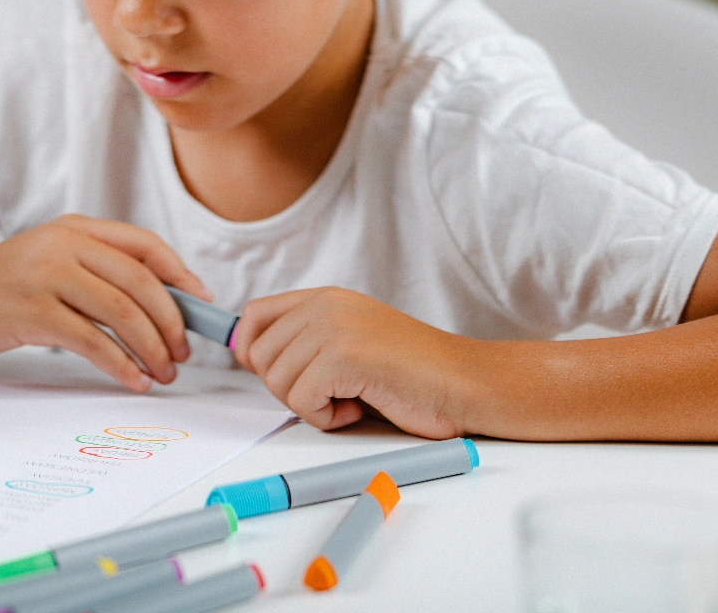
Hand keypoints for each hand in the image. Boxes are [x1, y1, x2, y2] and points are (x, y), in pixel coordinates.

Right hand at [0, 215, 211, 392]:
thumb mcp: (47, 264)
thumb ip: (94, 273)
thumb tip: (159, 309)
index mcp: (73, 229)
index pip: (143, 245)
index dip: (180, 275)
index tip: (202, 304)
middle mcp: (63, 245)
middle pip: (141, 282)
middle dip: (171, 323)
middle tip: (181, 353)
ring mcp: (46, 275)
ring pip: (123, 311)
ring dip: (152, 348)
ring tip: (162, 373)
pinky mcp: (32, 311)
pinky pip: (93, 340)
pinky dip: (121, 364)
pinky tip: (132, 379)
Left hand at [228, 287, 480, 436]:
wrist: (467, 384)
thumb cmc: (413, 376)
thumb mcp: (350, 343)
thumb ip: (306, 342)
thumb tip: (249, 355)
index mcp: (325, 299)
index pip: (254, 316)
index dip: (250, 350)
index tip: (271, 375)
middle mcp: (325, 306)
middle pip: (259, 355)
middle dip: (286, 388)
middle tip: (330, 394)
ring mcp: (333, 327)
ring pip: (277, 381)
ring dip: (312, 406)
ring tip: (353, 398)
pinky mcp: (344, 356)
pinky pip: (302, 401)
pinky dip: (328, 419)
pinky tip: (362, 407)